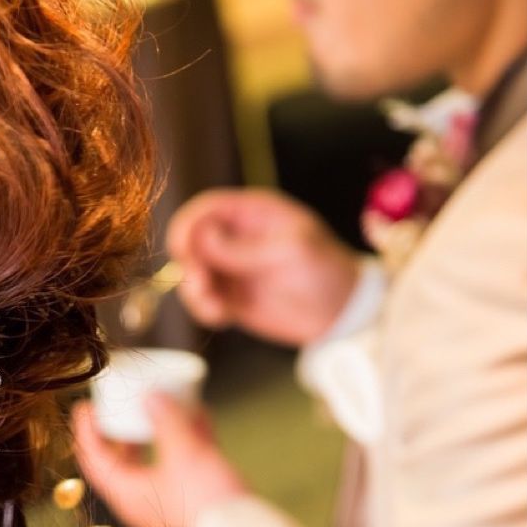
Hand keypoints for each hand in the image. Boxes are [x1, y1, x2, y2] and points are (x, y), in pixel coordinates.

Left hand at [72, 395, 246, 526]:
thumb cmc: (205, 503)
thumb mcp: (184, 454)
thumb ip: (167, 422)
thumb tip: (151, 398)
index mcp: (126, 493)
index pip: (94, 459)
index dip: (86, 430)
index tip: (85, 406)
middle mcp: (141, 501)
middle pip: (121, 461)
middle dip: (121, 431)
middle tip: (122, 406)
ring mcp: (166, 503)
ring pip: (154, 461)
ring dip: (157, 432)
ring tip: (164, 403)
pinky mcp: (191, 502)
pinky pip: (181, 465)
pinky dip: (186, 440)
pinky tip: (199, 417)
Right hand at [167, 188, 359, 346]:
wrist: (343, 313)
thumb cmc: (327, 270)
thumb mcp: (290, 250)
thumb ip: (244, 247)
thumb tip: (202, 237)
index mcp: (253, 213)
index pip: (206, 209)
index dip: (188, 225)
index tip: (182, 248)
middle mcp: (237, 238)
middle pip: (192, 243)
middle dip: (190, 264)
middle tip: (201, 285)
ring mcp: (233, 269)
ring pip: (193, 274)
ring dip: (195, 292)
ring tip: (215, 308)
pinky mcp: (233, 298)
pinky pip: (205, 301)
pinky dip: (205, 310)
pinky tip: (222, 317)